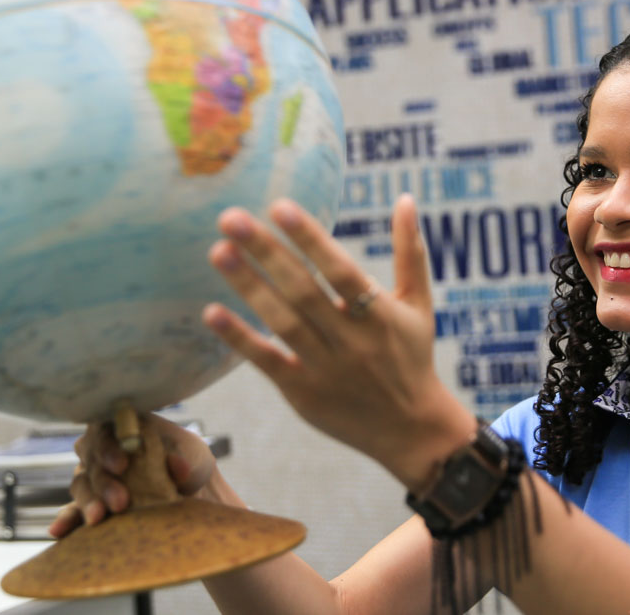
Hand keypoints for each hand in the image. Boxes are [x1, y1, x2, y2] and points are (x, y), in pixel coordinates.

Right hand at [48, 413, 215, 537]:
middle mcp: (102, 449)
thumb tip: (178, 467)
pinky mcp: (92, 504)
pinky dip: (66, 521)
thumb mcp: (193, 455)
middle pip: (92, 462)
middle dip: (104, 483)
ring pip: (81, 485)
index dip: (109, 447)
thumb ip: (184, 458)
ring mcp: (94, 477)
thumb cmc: (188, 462)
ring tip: (98, 519)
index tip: (122, 465)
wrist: (192, 490)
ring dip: (88, 502)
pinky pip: (73, 511)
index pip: (106, 430)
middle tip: (119, 502)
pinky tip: (59, 532)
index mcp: (122, 427)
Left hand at [202, 194, 472, 489]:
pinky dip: (239, 339)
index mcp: (379, 316)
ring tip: (218, 251)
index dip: (310, 239)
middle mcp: (352, 342)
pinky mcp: (303, 394)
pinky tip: (211, 312)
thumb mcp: (419, 305)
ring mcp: (325, 369)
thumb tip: (406, 198)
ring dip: (248, 287)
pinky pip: (266, 363)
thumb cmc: (411, 357)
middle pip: (303, 291)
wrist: (411, 431)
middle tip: (229, 217)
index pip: (340, 271)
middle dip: (266, 252)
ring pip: (282, 323)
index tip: (279, 205)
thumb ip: (410, 252)